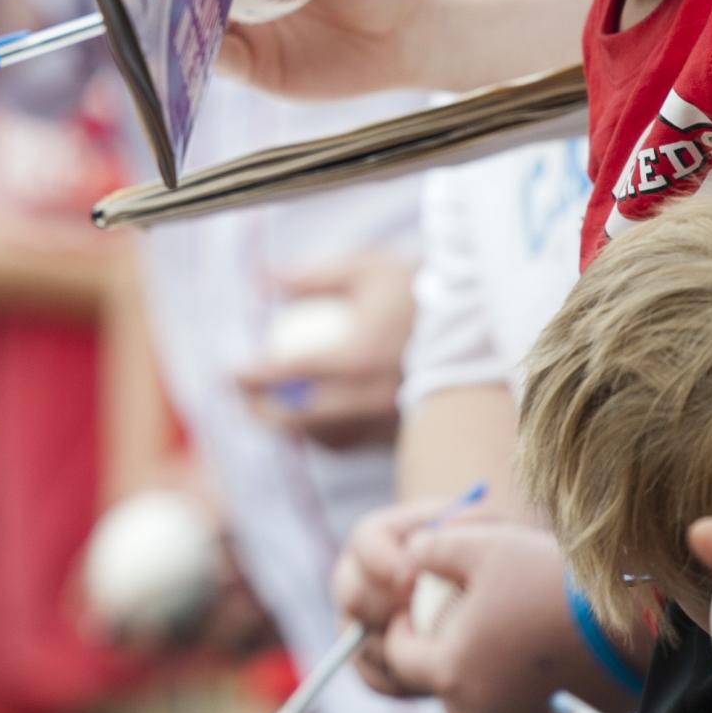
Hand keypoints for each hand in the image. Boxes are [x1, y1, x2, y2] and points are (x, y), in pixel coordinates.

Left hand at [235, 256, 412, 447]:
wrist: (481, 325)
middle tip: (245, 401)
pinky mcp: (402, 435)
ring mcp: (388, 421)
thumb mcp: (365, 269)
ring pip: (325, 437)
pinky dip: (328, 435)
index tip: (230, 374)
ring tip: (275, 413)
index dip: (251, 377)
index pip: (287, 374)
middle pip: (299, 418)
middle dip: (263, 413)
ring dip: (294, 430)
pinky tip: (315, 421)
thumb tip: (261, 280)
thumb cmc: (419, 289)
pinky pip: (354, 443)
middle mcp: (370, 396)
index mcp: (356, 355)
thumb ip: (311, 277)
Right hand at [330, 493, 475, 692]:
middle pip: (351, 592)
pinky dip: (400, 680)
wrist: (491, 594)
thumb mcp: (486, 529)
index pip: (365, 540)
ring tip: (431, 648)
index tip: (408, 577)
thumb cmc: (488, 553)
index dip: (379, 560)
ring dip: (395, 647)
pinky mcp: (377, 663)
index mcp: (385, 538)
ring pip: (360, 640)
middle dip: (382, 607)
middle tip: (415, 618)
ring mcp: (366, 623)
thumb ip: (467, 523)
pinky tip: (432, 677)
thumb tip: (444, 535)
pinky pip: (375, 678)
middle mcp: (364, 579)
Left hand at [365, 518, 644, 712]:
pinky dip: (512, 687)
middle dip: (438, 649)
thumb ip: (432, 548)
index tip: (413, 602)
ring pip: (474, 699)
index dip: (398, 626)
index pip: (397, 655)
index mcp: (450, 671)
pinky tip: (534, 653)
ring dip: (476, 670)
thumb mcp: (484, 547)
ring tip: (497, 630)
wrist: (632, 629)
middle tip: (457, 614)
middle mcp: (476, 711)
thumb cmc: (551, 584)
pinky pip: (512, 712)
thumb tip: (410, 552)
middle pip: (437, 681)